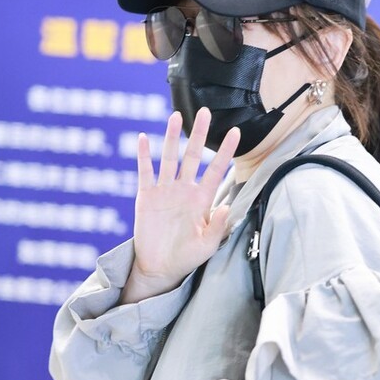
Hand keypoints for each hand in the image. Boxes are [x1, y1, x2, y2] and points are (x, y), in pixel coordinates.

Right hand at [123, 108, 239, 302]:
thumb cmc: (186, 258)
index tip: (236, 132)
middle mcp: (184, 190)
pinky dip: (143, 155)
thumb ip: (217, 227)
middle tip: (206, 112)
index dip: (225, 151)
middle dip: (199, 134)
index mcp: (202, 200)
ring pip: (169, 158)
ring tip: (175, 116)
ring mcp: (165, 191)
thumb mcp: (206, 246)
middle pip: (193, 156)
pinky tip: (143, 138)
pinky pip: (145, 172)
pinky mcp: (146, 196)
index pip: (216, 170)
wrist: (160, 267)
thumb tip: (226, 207)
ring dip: (171, 137)